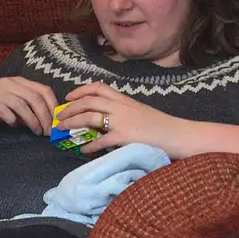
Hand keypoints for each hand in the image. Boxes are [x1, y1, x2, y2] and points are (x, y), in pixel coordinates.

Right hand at [0, 77, 57, 135]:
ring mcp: (0, 91)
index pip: (43, 89)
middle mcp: (11, 83)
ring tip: (37, 132)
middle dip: (46, 116)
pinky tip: (14, 126)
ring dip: (33, 121)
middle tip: (49, 131)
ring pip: (23, 106)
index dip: (53, 105)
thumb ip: (27, 108)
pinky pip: (7, 112)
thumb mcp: (11, 101)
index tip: (58, 120)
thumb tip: (44, 121)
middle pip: (36, 98)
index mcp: (19, 81)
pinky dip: (13, 121)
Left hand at [55, 82, 178, 155]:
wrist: (178, 134)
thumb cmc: (162, 126)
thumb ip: (124, 111)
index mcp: (125, 99)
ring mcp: (122, 121)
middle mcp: (121, 106)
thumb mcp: (141, 112)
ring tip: (63, 129)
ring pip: (90, 115)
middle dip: (70, 107)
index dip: (81, 90)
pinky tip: (83, 150)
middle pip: (89, 100)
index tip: (70, 96)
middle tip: (60, 115)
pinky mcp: (124, 136)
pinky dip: (90, 145)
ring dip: (73, 122)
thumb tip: (109, 117)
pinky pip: (101, 140)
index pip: (99, 87)